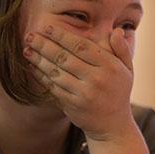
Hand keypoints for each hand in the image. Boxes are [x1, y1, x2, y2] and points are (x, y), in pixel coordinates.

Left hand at [23, 25, 134, 139]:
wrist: (113, 126)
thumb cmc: (118, 93)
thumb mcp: (127, 70)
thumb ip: (121, 49)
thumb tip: (115, 31)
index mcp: (110, 66)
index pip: (82, 46)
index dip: (62, 36)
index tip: (47, 28)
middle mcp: (97, 79)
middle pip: (65, 58)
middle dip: (45, 45)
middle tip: (30, 35)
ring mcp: (84, 93)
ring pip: (56, 72)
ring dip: (39, 60)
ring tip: (27, 49)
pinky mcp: (73, 105)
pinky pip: (53, 87)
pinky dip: (41, 76)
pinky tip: (32, 67)